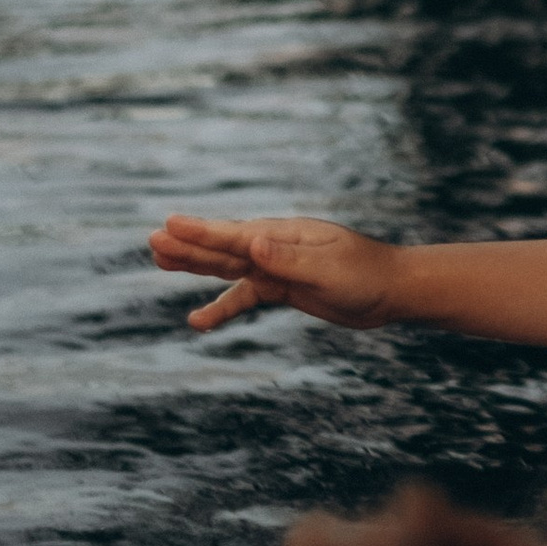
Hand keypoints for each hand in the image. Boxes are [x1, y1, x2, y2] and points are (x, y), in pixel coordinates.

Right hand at [150, 211, 403, 333]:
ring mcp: (277, 267)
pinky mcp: (283, 288)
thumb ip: (288, 259)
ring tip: (160, 260)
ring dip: (196, 266)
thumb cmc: (367, 275)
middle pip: (224, 247)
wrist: (394, 290)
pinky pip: (244, 296)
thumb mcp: (328, 269)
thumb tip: (251, 243)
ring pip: (228, 267)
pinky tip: (198, 320)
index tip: (170, 224)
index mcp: (285, 235)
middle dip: (189, 246)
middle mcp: (276, 246)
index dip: (201, 232)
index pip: (236, 234)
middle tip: (153, 240)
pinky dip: (222, 307)